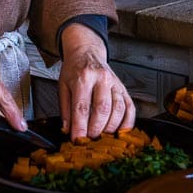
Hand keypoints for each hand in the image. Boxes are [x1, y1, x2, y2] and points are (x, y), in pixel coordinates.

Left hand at [58, 23, 135, 139]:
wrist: (87, 52)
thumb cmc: (74, 70)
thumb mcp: (63, 86)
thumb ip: (65, 109)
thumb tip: (68, 130)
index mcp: (83, 77)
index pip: (82, 107)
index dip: (80, 127)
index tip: (77, 140)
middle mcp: (101, 79)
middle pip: (102, 109)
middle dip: (95, 129)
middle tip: (89, 140)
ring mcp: (115, 83)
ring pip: (118, 109)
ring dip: (110, 128)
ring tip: (101, 137)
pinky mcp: (124, 88)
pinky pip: (130, 107)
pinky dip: (127, 122)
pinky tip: (120, 131)